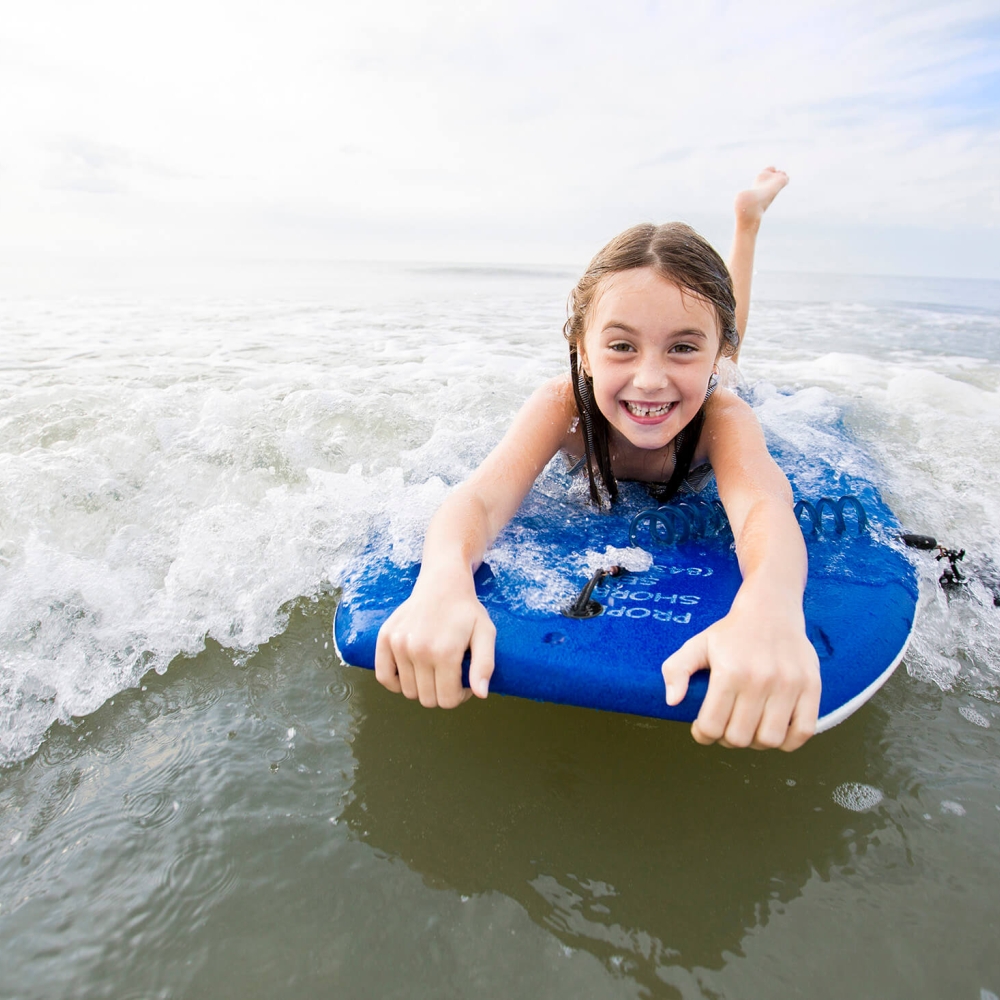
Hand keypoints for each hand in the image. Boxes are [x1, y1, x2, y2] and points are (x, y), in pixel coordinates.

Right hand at [374, 574, 495, 707]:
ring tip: (434, 668)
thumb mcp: (486, 633)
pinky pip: (384, 676)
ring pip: (408, 691)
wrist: (442, 583)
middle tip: (450, 675)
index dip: (459, 696)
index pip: (447, 700)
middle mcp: (418, 650)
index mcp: (445, 652)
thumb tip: (480, 695)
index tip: (464, 682)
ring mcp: (399, 644)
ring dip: (422, 687)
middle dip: (442, 693)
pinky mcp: (385, 637)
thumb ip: (484, 665)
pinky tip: (412, 671)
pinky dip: (396, 682)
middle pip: (427, 699)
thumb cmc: (466, 610)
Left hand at [660, 593, 819, 750]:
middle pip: (740, 738)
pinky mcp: (811, 687)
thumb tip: (672, 701)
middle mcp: (760, 679)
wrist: (771, 609)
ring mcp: (789, 684)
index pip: (712, 726)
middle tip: (725, 726)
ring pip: (770, 740)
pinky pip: (803, 732)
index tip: (703, 728)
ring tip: (749, 727)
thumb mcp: (696, 644)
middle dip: (726, 739)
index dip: (703, 734)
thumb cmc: (731, 632)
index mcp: (730, 671)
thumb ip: (676, 670)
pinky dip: (788, 741)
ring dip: (756, 742)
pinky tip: (774, 728)